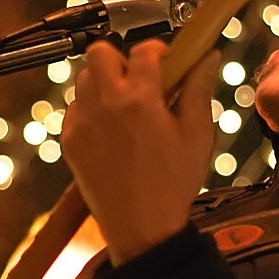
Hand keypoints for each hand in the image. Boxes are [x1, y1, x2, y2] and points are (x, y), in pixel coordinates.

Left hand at [61, 40, 219, 264]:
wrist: (141, 228)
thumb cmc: (174, 183)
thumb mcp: (197, 135)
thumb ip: (199, 90)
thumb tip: (209, 55)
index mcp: (140, 99)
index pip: (143, 51)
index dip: (158, 50)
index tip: (167, 61)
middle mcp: (105, 104)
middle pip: (99, 52)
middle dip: (119, 58)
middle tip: (139, 79)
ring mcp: (82, 122)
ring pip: (83, 78)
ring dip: (103, 82)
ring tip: (124, 105)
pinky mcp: (69, 140)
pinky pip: (74, 107)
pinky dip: (90, 108)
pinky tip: (110, 129)